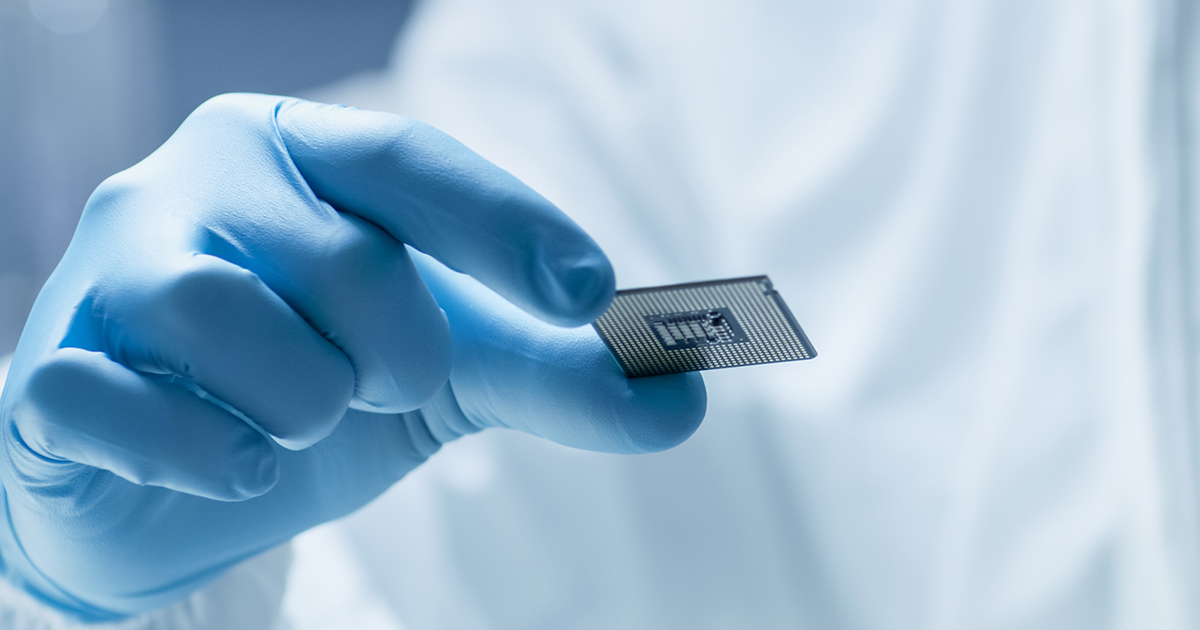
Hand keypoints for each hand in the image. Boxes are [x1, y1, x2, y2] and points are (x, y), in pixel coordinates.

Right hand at [0, 94, 704, 619]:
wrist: (180, 471)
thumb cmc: (322, 384)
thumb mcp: (450, 369)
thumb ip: (558, 375)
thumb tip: (684, 401)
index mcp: (303, 152)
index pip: (413, 161)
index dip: (506, 226)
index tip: (590, 297)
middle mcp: (200, 183)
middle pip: (341, 256)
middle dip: (396, 350)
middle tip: (387, 383)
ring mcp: (110, 271)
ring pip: (226, 319)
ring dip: (302, 403)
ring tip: (297, 420)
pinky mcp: (49, 374)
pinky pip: (122, 406)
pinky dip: (203, 455)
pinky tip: (228, 463)